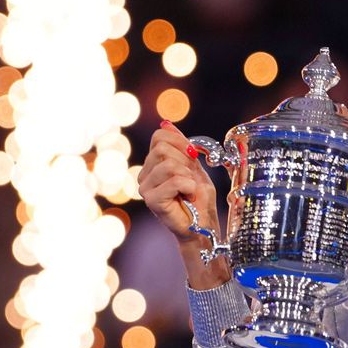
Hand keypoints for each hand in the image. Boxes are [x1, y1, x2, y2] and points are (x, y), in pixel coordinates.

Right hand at [137, 121, 219, 241]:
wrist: (203, 225)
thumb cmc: (199, 198)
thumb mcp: (193, 165)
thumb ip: (180, 145)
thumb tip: (166, 123)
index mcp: (153, 164)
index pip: (159, 137)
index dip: (180, 141)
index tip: (193, 156)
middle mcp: (144, 175)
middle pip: (162, 149)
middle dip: (185, 160)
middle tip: (191, 177)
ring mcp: (145, 188)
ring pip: (168, 164)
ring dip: (188, 176)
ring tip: (189, 189)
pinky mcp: (152, 200)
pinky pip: (174, 181)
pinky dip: (189, 186)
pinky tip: (188, 196)